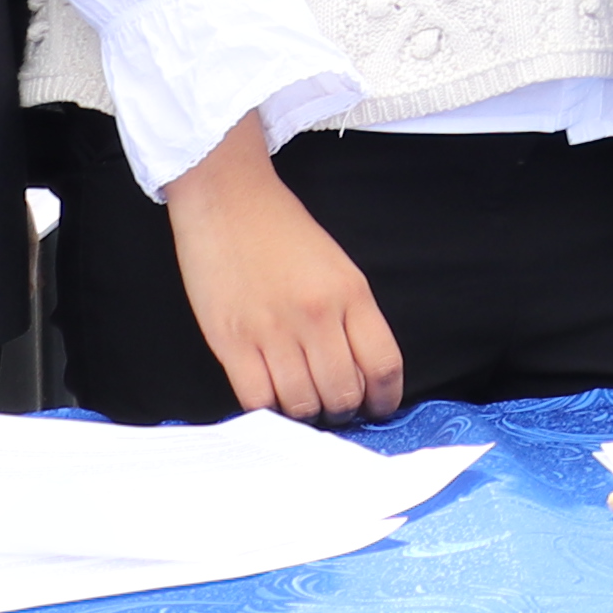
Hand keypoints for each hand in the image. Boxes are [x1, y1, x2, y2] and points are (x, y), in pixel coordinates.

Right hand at [159, 114, 405, 421]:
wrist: (227, 198)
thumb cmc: (281, 230)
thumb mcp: (337, 266)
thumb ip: (351, 316)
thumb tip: (359, 370)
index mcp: (351, 294)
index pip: (384, 365)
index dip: (385, 398)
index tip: (379, 407)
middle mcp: (317, 316)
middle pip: (344, 392)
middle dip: (344, 410)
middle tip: (336, 408)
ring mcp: (272, 331)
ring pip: (302, 403)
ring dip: (307, 414)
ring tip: (303, 404)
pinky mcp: (230, 342)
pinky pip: (258, 399)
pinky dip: (268, 410)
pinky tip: (271, 400)